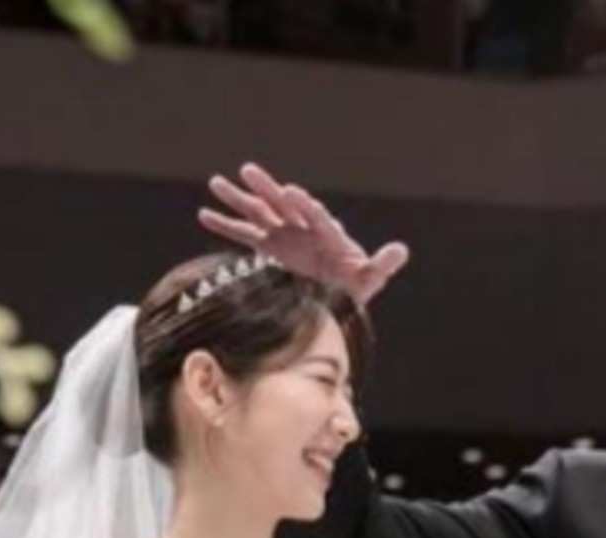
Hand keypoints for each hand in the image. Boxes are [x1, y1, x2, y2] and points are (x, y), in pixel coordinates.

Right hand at [199, 162, 410, 305]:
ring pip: (259, 212)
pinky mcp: (269, 248)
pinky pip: (244, 234)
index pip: (315, 215)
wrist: (337, 298)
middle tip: (249, 171)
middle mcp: (302, 227)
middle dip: (267, 188)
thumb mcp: (369, 279)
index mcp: (326, 232)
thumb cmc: (355, 287)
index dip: (305, 205)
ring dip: (239, 198)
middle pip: (283, 204)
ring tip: (215, 182)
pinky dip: (225, 225)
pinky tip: (204, 213)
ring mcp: (283, 235)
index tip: (293, 192)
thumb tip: (401, 250)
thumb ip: (381, 264)